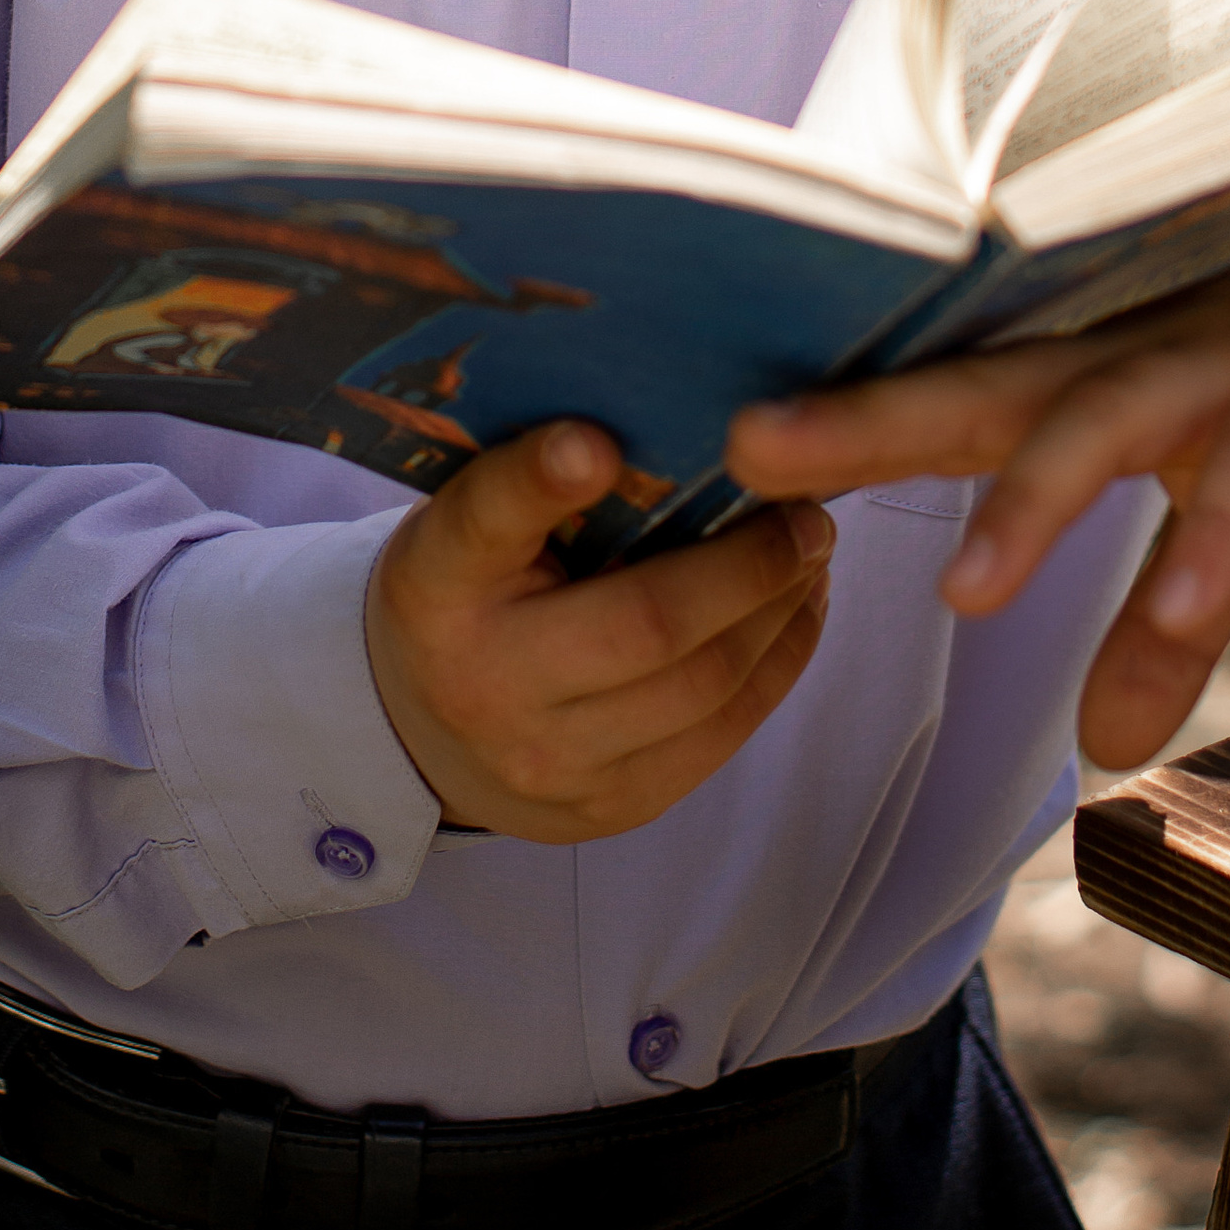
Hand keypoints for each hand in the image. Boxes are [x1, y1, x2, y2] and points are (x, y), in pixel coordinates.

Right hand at [365, 419, 834, 841]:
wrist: (417, 731)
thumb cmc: (468, 589)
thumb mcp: (467, 519)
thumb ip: (538, 478)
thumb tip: (675, 420)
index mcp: (436, 583)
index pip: (485, 521)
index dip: (539, 478)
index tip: (595, 441)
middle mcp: (486, 682)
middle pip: (643, 624)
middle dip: (748, 565)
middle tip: (806, 512)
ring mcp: (552, 762)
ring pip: (702, 688)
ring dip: (778, 613)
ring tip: (813, 552)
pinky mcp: (610, 808)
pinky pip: (718, 739)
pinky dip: (776, 667)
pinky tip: (796, 611)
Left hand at [724, 204, 1229, 772]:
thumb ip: (1169, 631)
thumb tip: (1102, 752)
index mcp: (1101, 382)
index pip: (948, 404)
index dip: (837, 428)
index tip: (714, 459)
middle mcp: (1140, 360)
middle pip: (985, 386)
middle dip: (868, 420)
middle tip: (754, 455)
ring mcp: (1226, 364)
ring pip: (1107, 416)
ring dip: (1034, 502)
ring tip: (964, 595)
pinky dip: (1212, 543)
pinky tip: (1169, 622)